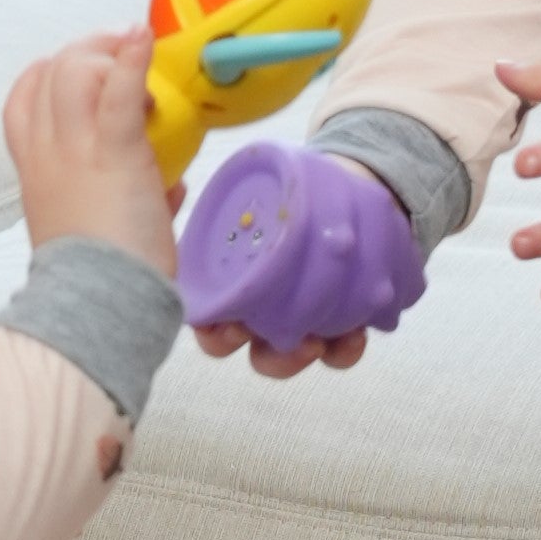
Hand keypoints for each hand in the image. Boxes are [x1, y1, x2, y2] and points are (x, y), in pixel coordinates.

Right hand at [5, 25, 178, 277]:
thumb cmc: (103, 276)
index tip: (80, 69)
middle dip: (85, 50)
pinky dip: (131, 58)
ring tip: (136, 51)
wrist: (102, 302)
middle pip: (50, 72)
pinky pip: (117, 91)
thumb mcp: (97, 226)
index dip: (47, 72)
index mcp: (36, 170)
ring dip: (109, 53)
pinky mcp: (114, 150)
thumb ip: (130, 194)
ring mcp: (77, 148)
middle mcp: (48, 152)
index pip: (23, 100)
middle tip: (121, 49)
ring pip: (76, 70)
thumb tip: (169, 186)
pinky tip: (143, 37)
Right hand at [192, 157, 383, 378]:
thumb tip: (182, 189)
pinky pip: (335, 354)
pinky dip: (344, 350)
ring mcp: (289, 320)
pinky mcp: (331, 327)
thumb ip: (238, 187)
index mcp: (225, 273)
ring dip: (295, 359)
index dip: (209, 328)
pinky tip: (357, 334)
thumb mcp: (264, 179)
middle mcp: (249, 305)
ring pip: (281, 358)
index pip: (204, 313)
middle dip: (258, 353)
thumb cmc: (296, 188)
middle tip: (287, 340)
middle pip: (241, 348)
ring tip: (317, 343)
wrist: (345, 187)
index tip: (228, 326)